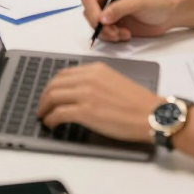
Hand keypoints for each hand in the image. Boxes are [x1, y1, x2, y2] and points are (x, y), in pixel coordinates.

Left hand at [37, 62, 160, 142]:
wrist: (151, 114)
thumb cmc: (138, 103)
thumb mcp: (113, 80)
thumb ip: (95, 81)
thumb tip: (79, 91)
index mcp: (94, 69)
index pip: (64, 74)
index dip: (53, 85)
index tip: (49, 93)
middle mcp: (87, 78)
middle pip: (55, 84)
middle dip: (44, 96)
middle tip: (42, 106)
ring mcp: (85, 94)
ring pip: (53, 97)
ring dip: (44, 107)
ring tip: (43, 116)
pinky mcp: (85, 112)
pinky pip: (59, 113)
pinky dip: (51, 119)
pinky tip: (51, 124)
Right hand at [81, 0, 177, 41]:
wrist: (168, 15)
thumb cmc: (155, 2)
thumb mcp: (138, 2)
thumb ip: (119, 9)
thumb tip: (102, 18)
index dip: (92, 11)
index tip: (102, 23)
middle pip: (89, 13)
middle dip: (100, 25)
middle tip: (114, 33)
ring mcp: (109, 12)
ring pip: (95, 25)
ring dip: (107, 33)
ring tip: (124, 34)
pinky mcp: (114, 24)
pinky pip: (104, 33)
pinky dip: (112, 37)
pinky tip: (126, 35)